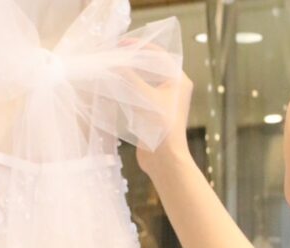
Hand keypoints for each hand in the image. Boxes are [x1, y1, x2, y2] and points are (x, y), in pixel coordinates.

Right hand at [118, 38, 194, 176]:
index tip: (121, 45)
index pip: (159, 55)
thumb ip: (128, 78)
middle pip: (150, 67)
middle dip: (132, 62)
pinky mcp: (153, 114)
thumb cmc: (161, 128)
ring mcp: (163, 102)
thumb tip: (112, 65)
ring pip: (144, 82)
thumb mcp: (144, 98)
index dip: (140, 47)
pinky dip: (128, 91)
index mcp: (178, 80)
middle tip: (113, 56)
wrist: (165, 161)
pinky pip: (139, 96)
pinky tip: (113, 88)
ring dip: (128, 76)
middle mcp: (173, 88)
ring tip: (111, 70)